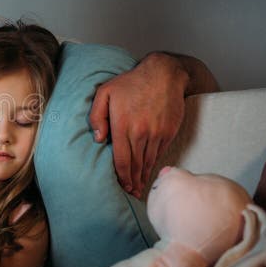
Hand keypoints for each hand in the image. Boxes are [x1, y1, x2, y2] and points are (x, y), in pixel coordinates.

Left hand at [88, 53, 187, 197]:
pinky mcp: (169, 132)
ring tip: (139, 188)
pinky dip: (154, 164)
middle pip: (136, 164)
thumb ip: (96, 115)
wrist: (164, 73)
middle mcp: (140, 132)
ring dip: (144, 176)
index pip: (122, 159)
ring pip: (149, 161)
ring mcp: (157, 133)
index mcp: (123, 125)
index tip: (122, 186)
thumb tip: (98, 139)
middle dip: (132, 181)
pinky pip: (159, 153)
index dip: (121, 176)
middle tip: (131, 193)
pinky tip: (149, 170)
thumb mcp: (105, 92)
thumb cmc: (131, 82)